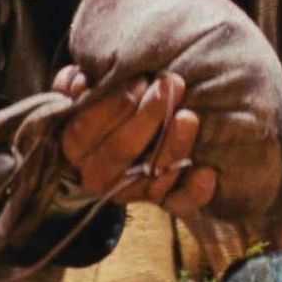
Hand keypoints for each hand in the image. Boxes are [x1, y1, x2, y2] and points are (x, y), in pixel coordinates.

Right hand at [51, 64, 217, 217]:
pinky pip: (178, 202)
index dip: (113, 103)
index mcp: (74, 148)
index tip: (139, 79)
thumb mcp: (84, 91)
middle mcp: (97, 176)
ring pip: (151, 176)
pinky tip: (208, 173)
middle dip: (149, 115)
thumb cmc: (104, 106)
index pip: (85, 129)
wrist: (120, 142)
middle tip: (170, 83)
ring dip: (173, 145)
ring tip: (188, 116)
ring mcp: (130, 191)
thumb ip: (75, 86)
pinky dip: (194, 191)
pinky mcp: (161, 201)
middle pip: (121, 149)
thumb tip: (80, 83)